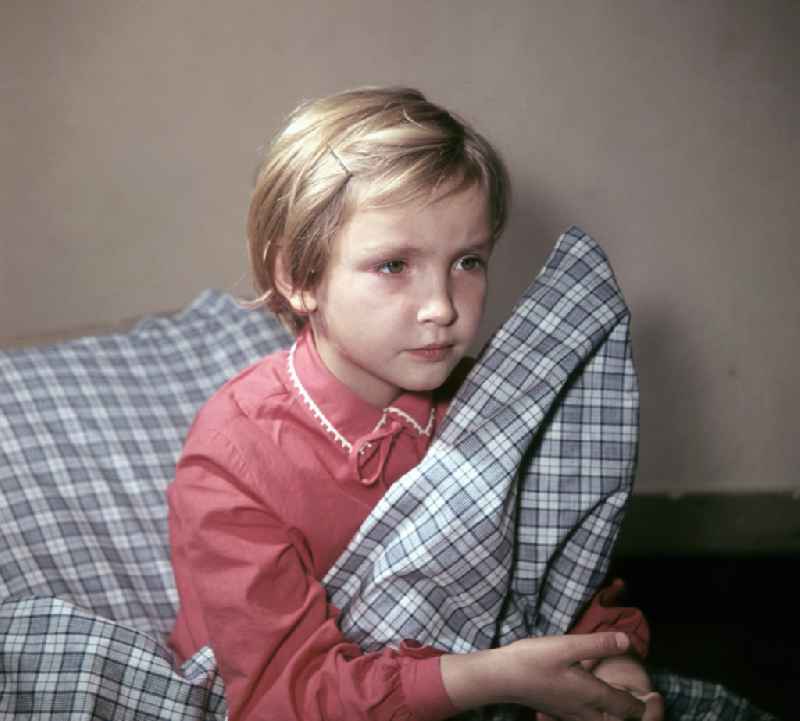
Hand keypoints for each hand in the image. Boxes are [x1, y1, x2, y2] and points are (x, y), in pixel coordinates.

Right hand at [442, 632, 646, 720]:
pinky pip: (583, 720)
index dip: (642, 705)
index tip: (653, 697)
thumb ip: (598, 644)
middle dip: (629, 715)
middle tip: (638, 703)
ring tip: (617, 703)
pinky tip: (588, 702)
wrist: (501, 677)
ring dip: (611, 716)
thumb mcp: (567, 646)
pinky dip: (594, 715)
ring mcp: (568, 713)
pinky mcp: (556, 710)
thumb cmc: (533, 660)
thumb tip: (628, 640)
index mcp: (591, 694)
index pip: (626, 708)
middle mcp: (583, 709)